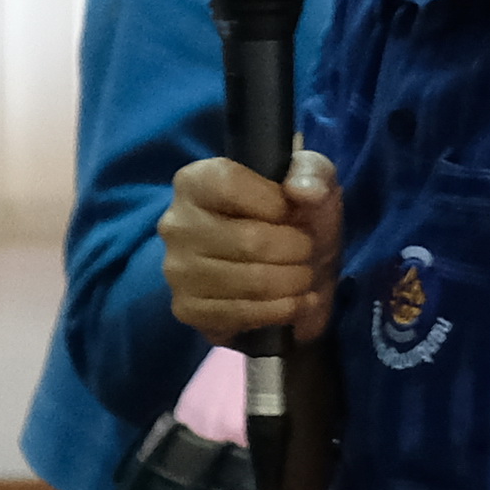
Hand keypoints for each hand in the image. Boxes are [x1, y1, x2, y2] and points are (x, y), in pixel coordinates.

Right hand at [163, 150, 341, 345]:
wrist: (292, 267)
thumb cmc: (295, 214)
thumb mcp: (312, 179)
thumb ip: (313, 174)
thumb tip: (304, 191)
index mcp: (195, 181)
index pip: (229, 185)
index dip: (273, 203)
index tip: (291, 212)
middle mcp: (176, 224)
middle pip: (248, 240)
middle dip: (294, 249)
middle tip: (308, 251)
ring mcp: (177, 271)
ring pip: (249, 282)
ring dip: (292, 282)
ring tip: (305, 276)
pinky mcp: (187, 309)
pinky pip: (240, 315)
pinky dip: (279, 311)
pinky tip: (295, 302)